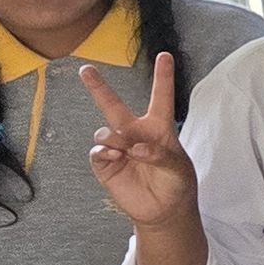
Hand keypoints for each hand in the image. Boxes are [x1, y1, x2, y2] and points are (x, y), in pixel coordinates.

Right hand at [86, 53, 196, 225]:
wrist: (163, 210)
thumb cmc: (177, 183)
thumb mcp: (178, 168)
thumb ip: (161, 155)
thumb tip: (135, 148)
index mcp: (159, 127)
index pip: (162, 97)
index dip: (163, 76)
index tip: (165, 54)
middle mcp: (135, 133)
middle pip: (113, 106)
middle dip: (98, 87)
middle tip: (85, 69)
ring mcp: (118, 148)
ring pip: (104, 131)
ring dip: (111, 138)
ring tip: (123, 150)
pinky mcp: (106, 165)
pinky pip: (97, 152)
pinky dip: (103, 153)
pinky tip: (114, 157)